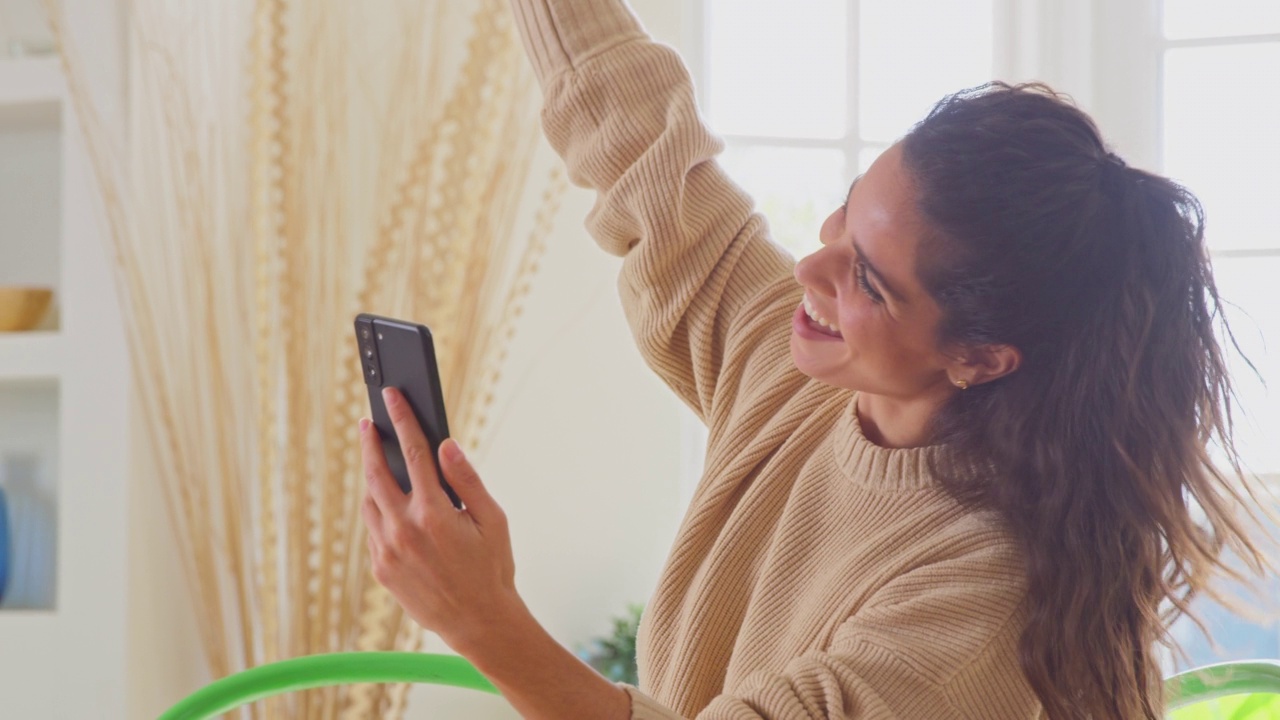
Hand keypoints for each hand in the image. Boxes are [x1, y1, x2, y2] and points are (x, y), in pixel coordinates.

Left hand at [360, 386, 522, 652]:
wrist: (479, 624)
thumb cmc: (492, 569)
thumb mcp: (493, 519)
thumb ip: (467, 479)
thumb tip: (445, 445)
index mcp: (434, 513)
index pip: (414, 452)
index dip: (402, 419)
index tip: (391, 396)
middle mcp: (404, 530)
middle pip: (376, 473)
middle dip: (370, 443)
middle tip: (367, 423)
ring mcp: (387, 552)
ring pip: (369, 502)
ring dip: (372, 478)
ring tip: (377, 460)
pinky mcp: (381, 570)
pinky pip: (372, 529)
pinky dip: (378, 510)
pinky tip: (388, 502)